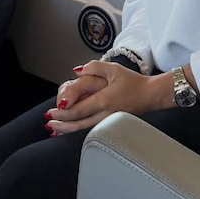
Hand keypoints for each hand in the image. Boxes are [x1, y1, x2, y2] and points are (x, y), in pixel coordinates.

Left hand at [45, 61, 171, 134]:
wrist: (151, 95)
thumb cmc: (133, 81)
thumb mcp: (113, 69)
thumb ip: (93, 67)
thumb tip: (76, 72)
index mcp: (104, 100)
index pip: (79, 109)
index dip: (63, 112)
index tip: (52, 111)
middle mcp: (105, 114)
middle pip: (79, 123)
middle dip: (62, 124)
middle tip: (48, 123)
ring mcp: (109, 121)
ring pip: (84, 130)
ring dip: (68, 130)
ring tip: (55, 130)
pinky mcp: (112, 124)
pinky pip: (92, 130)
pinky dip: (79, 131)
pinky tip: (71, 131)